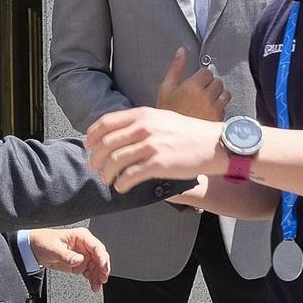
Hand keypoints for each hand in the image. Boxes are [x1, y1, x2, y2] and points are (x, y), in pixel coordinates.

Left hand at [26, 226, 111, 291]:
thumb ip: (67, 255)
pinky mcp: (79, 264)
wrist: (34, 248)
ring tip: (97, 285)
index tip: (103, 267)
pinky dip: (93, 278)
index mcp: (80, 236)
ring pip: (97, 266)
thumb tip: (80, 260)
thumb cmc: (43, 242)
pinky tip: (93, 285)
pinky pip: (90, 271)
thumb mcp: (53, 248)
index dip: (101, 257)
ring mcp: (82, 255)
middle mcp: (84, 245)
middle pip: (100, 257)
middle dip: (103, 268)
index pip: (96, 246)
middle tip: (103, 278)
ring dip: (98, 276)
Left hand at [85, 107, 222, 192]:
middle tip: (95, 169)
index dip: (92, 136)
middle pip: (106, 144)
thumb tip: (119, 134)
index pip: (106, 123)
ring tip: (108, 180)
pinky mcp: (157, 164)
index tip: (89, 147)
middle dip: (95, 159)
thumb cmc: (188, 133)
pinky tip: (121, 187)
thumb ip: (141, 123)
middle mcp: (143, 128)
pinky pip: (129, 176)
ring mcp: (150, 146)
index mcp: (142, 115)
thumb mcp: (162, 118)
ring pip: (114, 161)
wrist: (213, 144)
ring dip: (106, 174)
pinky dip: (121, 184)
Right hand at [156, 47, 230, 123]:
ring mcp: (214, 108)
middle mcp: (206, 96)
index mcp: (193, 86)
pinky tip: (208, 112)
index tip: (196, 82)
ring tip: (207, 101)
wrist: (170, 137)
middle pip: (218, 81)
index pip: (207, 71)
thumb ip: (176, 67)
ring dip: (218, 95)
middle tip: (200, 92)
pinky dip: (219, 108)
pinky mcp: (218, 119)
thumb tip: (182, 51)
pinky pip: (224, 108)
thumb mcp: (166, 88)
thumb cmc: (167, 112)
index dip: (201, 76)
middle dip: (210, 85)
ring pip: (225, 93)